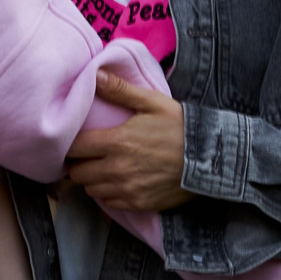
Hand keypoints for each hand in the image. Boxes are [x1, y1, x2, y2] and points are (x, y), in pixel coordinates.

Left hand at [65, 72, 194, 213]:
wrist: (211, 159)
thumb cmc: (180, 127)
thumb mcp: (153, 103)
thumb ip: (121, 91)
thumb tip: (97, 75)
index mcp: (116, 142)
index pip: (74, 148)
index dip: (69, 145)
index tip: (74, 141)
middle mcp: (117, 169)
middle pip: (77, 172)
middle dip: (79, 163)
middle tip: (88, 155)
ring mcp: (127, 189)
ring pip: (90, 189)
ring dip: (92, 179)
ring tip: (102, 168)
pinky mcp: (138, 204)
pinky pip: (109, 202)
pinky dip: (108, 193)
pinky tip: (118, 181)